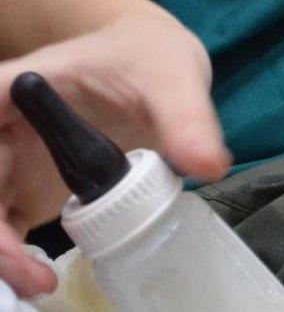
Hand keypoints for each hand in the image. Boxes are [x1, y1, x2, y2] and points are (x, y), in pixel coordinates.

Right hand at [0, 15, 230, 296]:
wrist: (155, 59)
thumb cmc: (150, 56)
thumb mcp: (172, 79)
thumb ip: (188, 118)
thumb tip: (207, 165)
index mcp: (12, 90)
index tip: (11, 228)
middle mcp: (2, 127)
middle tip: (34, 276)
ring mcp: (13, 159)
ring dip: (4, 252)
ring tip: (39, 282)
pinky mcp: (30, 185)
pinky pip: (7, 223)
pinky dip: (14, 253)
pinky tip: (40, 276)